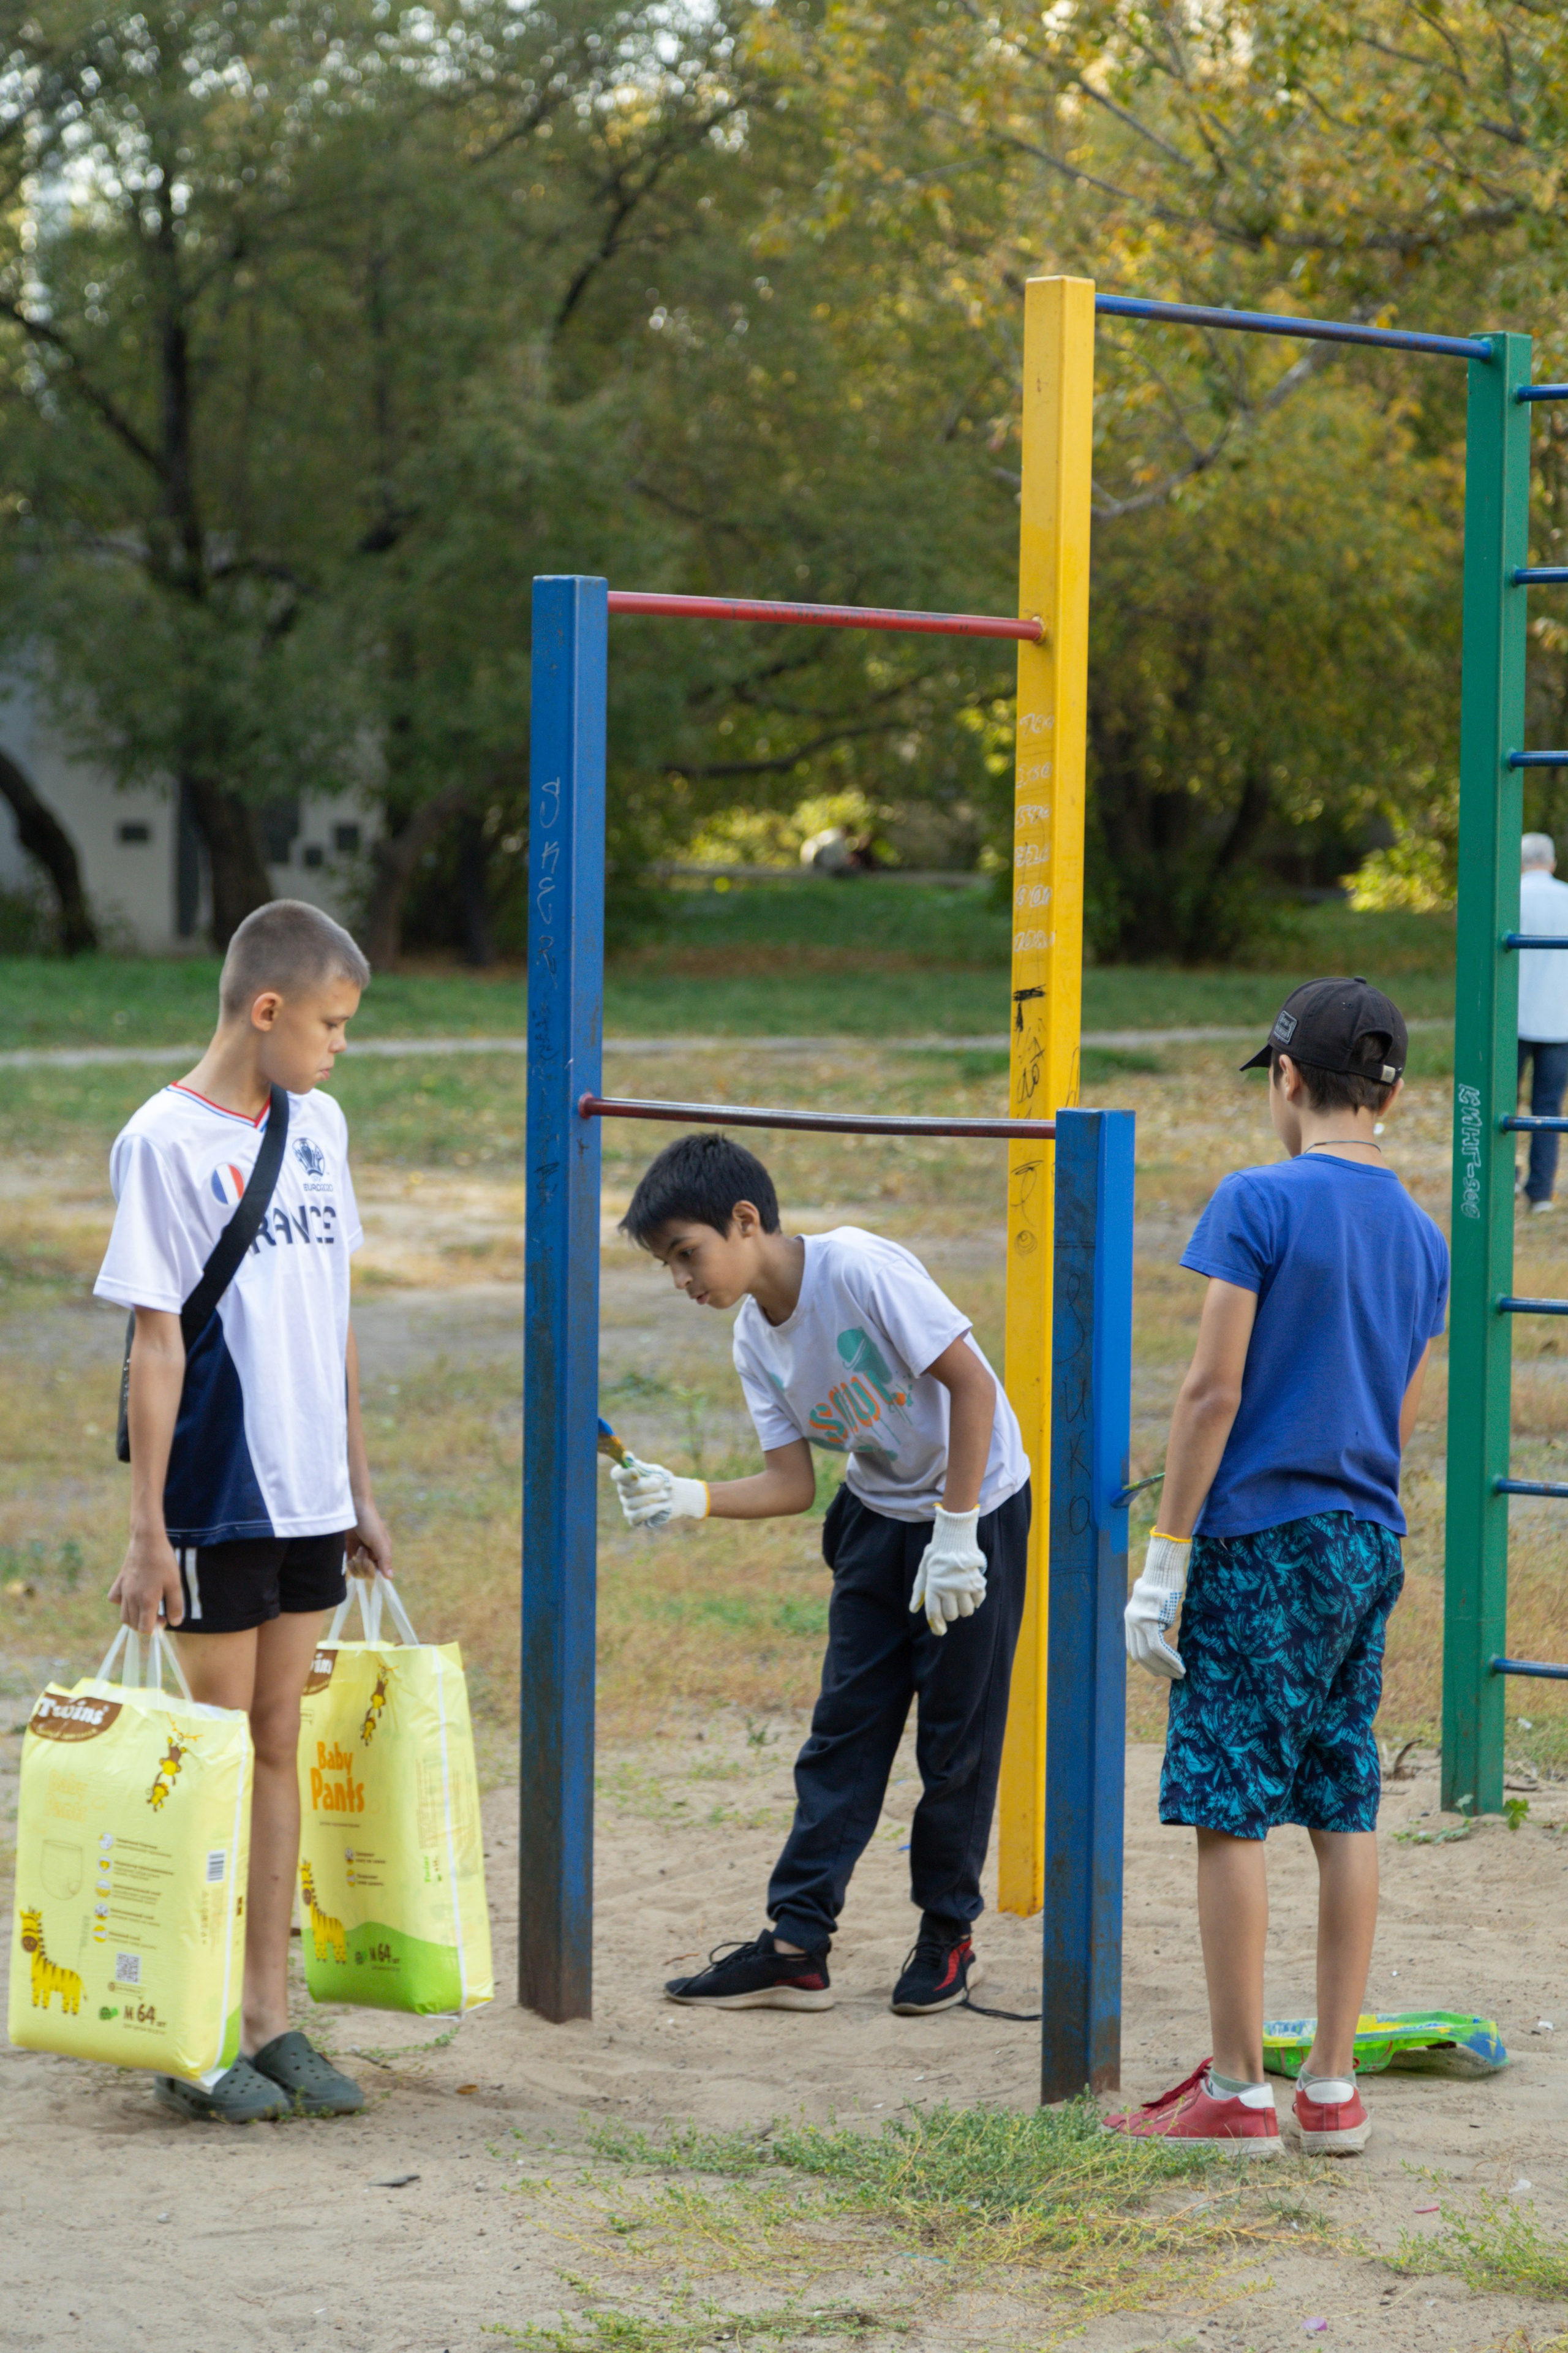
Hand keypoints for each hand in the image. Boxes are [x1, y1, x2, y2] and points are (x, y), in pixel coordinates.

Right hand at [109, 1525, 183, 1634]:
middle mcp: (131, 1599)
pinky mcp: (119, 1582)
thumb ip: (175, 1606)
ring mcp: (123, 1591)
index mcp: (146, 1601)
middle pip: (133, 1625)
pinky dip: (123, 1603)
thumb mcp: (175, 1584)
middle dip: (146, 1624)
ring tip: (148, 1606)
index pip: (144, 1629)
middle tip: (160, 1612)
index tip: (164, 1617)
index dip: (156, 1627)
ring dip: (135, 1617)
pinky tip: (133, 1596)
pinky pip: (115, 1600)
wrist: (148, 1541)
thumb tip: (175, 1623)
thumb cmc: (164, 1562)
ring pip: (124, 1615)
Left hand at [349, 1497, 392, 1578]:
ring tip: (355, 1550)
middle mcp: (372, 1554)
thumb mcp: (379, 1541)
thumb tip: (390, 1577)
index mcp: (382, 1552)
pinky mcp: (349, 1549)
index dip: (372, 1570)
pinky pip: (349, 1565)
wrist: (353, 1507)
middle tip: (361, 1550)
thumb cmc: (369, 1523)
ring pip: (357, 1570)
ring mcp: (360, 1552)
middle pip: (367, 1572)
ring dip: (354, 1563)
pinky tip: (348, 1558)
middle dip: (363, 1564)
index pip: (378, 1572)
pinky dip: (348, 1565)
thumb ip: (384, 1559)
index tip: (368, 1562)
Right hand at [609, 1457, 708, 1529]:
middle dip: (647, 1487)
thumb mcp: (656, 1471)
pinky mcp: (633, 1518)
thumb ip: (643, 1467)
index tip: (635, 1471)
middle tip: (663, 1484)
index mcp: (626, 1476)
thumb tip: (627, 1456)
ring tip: (666, 1495)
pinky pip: (637, 1517)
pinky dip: (652, 1510)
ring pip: (632, 1504)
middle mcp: (623, 1491)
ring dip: (653, 1498)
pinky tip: (664, 1505)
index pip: (616, 1475)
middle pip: (625, 1490)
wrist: (674, 1495)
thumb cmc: (662, 1480)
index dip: (623, 1474)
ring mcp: (627, 1506)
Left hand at [910, 1506, 986, 1636]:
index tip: (940, 1631)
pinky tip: (971, 1592)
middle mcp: (949, 1589)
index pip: (935, 1614)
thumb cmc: (936, 1555)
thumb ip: (918, 1591)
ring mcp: (964, 1586)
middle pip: (951, 1615)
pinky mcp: (977, 1582)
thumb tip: (913, 1609)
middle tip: (950, 1603)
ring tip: (961, 1597)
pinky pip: (978, 1601)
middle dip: (950, 1613)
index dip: (937, 1626)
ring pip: (966, 1611)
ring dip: (963, 1608)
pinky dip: (975, 1600)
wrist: (954, 1538)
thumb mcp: (923, 1571)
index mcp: (934, 1587)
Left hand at [1125, 1532, 1190, 1678]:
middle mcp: (1131, 1621)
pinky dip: (1170, 1659)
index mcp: (1130, 1618)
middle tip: (1171, 1676)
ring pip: (1149, 1653)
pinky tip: (1180, 1666)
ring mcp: (1138, 1621)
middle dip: (1156, 1668)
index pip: (1133, 1648)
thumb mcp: (1156, 1606)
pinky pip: (1158, 1647)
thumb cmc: (1164, 1583)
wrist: (1164, 1567)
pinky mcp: (1150, 1620)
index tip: (1160, 1670)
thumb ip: (1154, 1621)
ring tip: (1179, 1674)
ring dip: (1166, 1667)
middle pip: (1139, 1654)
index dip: (1146, 1662)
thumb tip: (1161, 1635)